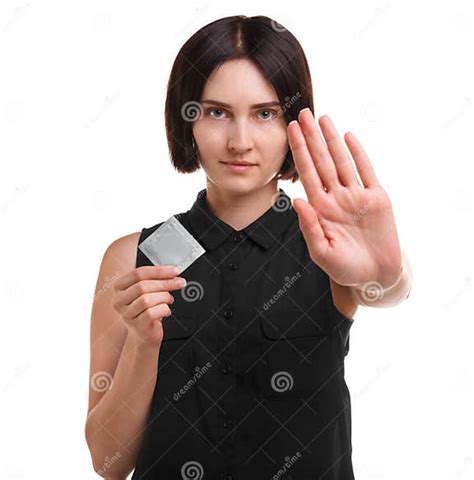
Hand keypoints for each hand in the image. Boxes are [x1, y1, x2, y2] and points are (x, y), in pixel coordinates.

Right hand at [113, 265, 186, 347]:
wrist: (144, 334)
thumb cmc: (146, 310)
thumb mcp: (148, 291)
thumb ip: (156, 280)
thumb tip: (173, 272)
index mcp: (119, 287)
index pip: (138, 273)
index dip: (158, 271)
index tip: (174, 271)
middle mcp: (119, 300)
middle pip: (142, 286)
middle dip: (165, 283)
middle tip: (179, 283)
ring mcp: (126, 314)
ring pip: (147, 300)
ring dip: (164, 297)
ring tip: (169, 300)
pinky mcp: (137, 326)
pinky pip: (152, 313)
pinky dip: (164, 309)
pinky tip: (166, 310)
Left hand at [287, 108, 401, 288]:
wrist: (374, 276)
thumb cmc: (344, 268)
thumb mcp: (321, 252)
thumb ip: (309, 227)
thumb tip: (295, 200)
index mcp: (320, 209)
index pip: (306, 174)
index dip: (299, 152)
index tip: (289, 131)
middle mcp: (336, 197)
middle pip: (322, 161)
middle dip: (311, 138)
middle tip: (303, 113)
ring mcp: (356, 196)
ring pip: (342, 161)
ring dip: (332, 140)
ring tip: (323, 118)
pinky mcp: (377, 198)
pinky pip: (366, 171)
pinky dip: (358, 154)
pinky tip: (348, 137)